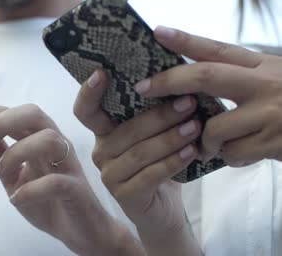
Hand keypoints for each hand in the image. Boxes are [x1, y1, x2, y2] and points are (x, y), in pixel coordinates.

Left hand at [0, 104, 144, 255]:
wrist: (81, 231)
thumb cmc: (48, 202)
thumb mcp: (13, 176)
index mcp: (39, 140)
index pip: (14, 113)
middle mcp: (56, 146)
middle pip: (34, 114)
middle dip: (1, 122)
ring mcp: (68, 165)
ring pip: (48, 139)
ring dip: (16, 154)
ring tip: (1, 174)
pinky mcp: (76, 189)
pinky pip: (56, 182)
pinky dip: (30, 190)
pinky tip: (17, 199)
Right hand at [74, 72, 201, 255]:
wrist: (164, 208)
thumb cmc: (159, 162)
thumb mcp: (155, 134)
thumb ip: (153, 110)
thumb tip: (176, 75)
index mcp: (104, 132)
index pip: (86, 111)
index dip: (89, 93)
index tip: (102, 72)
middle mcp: (101, 151)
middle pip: (125, 130)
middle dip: (158, 115)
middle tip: (188, 102)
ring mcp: (109, 175)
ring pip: (139, 151)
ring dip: (170, 138)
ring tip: (195, 127)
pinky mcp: (124, 195)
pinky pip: (150, 175)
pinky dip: (172, 162)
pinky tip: (191, 152)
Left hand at [135, 25, 281, 166]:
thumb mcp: (270, 78)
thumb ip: (238, 76)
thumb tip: (192, 79)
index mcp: (262, 64)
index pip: (218, 48)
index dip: (186, 39)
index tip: (158, 31)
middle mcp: (265, 84)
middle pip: (206, 76)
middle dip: (169, 82)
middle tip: (144, 88)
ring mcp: (270, 114)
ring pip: (214, 127)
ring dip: (206, 140)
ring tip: (212, 142)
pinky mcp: (274, 143)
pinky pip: (232, 154)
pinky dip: (228, 157)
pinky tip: (241, 152)